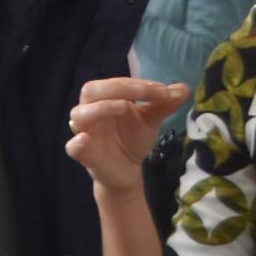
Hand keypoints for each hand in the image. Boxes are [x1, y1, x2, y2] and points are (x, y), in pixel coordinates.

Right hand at [64, 78, 189, 192]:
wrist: (127, 171)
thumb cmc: (133, 139)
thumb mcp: (151, 120)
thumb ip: (164, 104)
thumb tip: (184, 88)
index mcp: (106, 98)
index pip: (117, 84)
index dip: (139, 84)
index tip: (165, 91)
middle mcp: (92, 111)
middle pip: (92, 90)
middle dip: (118, 87)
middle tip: (144, 92)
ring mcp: (85, 132)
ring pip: (80, 114)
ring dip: (100, 108)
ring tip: (123, 107)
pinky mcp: (84, 154)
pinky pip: (72, 147)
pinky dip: (77, 143)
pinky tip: (85, 140)